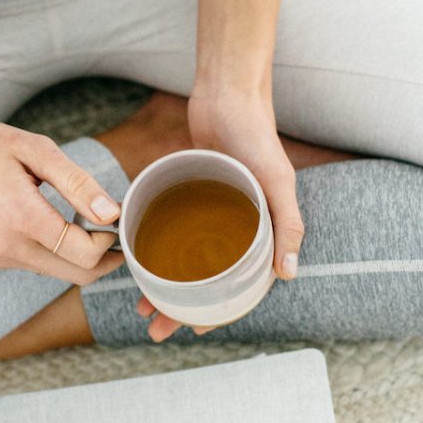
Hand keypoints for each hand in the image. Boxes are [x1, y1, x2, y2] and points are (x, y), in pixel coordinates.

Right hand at [0, 103, 123, 281]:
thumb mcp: (40, 152)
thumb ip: (78, 184)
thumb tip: (111, 213)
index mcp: (21, 217)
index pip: (83, 254)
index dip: (109, 241)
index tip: (115, 218)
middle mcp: (7, 246)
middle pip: (77, 274)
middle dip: (103, 257)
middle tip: (114, 230)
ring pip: (59, 273)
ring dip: (80, 255)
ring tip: (86, 222)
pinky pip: (39, 266)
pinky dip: (58, 253)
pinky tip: (59, 226)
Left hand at [137, 86, 303, 341]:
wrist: (228, 91)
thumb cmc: (258, 134)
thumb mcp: (278, 180)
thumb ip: (288, 223)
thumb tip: (288, 275)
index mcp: (258, 231)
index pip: (239, 286)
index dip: (218, 312)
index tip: (193, 332)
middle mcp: (233, 226)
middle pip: (204, 280)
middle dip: (179, 309)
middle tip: (154, 328)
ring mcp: (208, 212)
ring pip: (182, 261)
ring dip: (162, 285)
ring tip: (139, 305)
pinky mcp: (185, 192)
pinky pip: (169, 230)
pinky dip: (154, 248)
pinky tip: (135, 262)